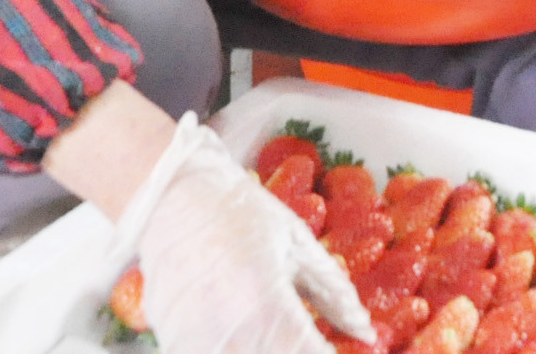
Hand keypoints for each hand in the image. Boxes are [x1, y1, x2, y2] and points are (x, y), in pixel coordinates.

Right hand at [135, 115, 372, 352]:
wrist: (169, 198)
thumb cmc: (239, 214)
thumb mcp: (297, 245)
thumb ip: (335, 294)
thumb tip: (366, 332)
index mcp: (269, 306)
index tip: (334, 348)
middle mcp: (233, 336)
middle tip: (304, 340)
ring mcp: (198, 346)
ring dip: (266, 350)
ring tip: (272, 330)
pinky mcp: (174, 346)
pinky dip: (235, 349)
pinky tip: (243, 335)